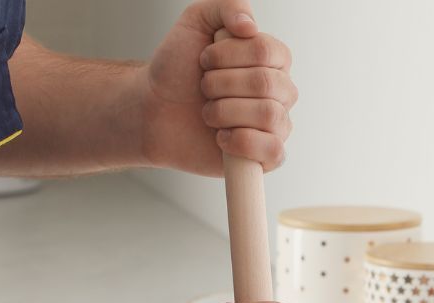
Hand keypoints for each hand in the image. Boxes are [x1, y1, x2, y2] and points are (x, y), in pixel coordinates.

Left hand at [140, 0, 296, 174]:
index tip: (204, 60)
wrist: (154, 110)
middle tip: (202, 88)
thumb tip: (249, 25)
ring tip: (207, 113)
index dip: (229, 56)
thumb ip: (226, 6)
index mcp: (270, 58)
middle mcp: (279, 90)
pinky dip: (241, 142)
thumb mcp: (195, 21)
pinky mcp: (264, 156)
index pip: (267, 51)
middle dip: (220, 85)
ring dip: (224, 112)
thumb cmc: (177, 69)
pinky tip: (221, 138)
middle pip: (266, 84)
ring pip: (268, 115)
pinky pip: (274, 151)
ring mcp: (275, 124)